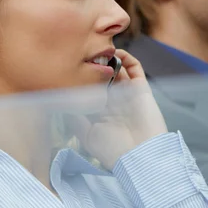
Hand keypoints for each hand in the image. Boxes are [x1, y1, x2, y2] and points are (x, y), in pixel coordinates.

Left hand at [66, 49, 167, 170]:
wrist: (140, 156)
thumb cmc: (113, 149)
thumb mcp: (87, 135)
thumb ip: (76, 118)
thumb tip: (65, 101)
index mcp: (101, 112)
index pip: (91, 89)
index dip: (83, 78)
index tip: (72, 67)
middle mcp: (114, 101)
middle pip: (104, 77)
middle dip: (95, 65)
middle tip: (84, 54)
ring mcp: (128, 93)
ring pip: (118, 70)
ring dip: (109, 59)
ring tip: (98, 51)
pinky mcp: (141, 88)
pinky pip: (135, 68)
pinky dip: (127, 58)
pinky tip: (115, 53)